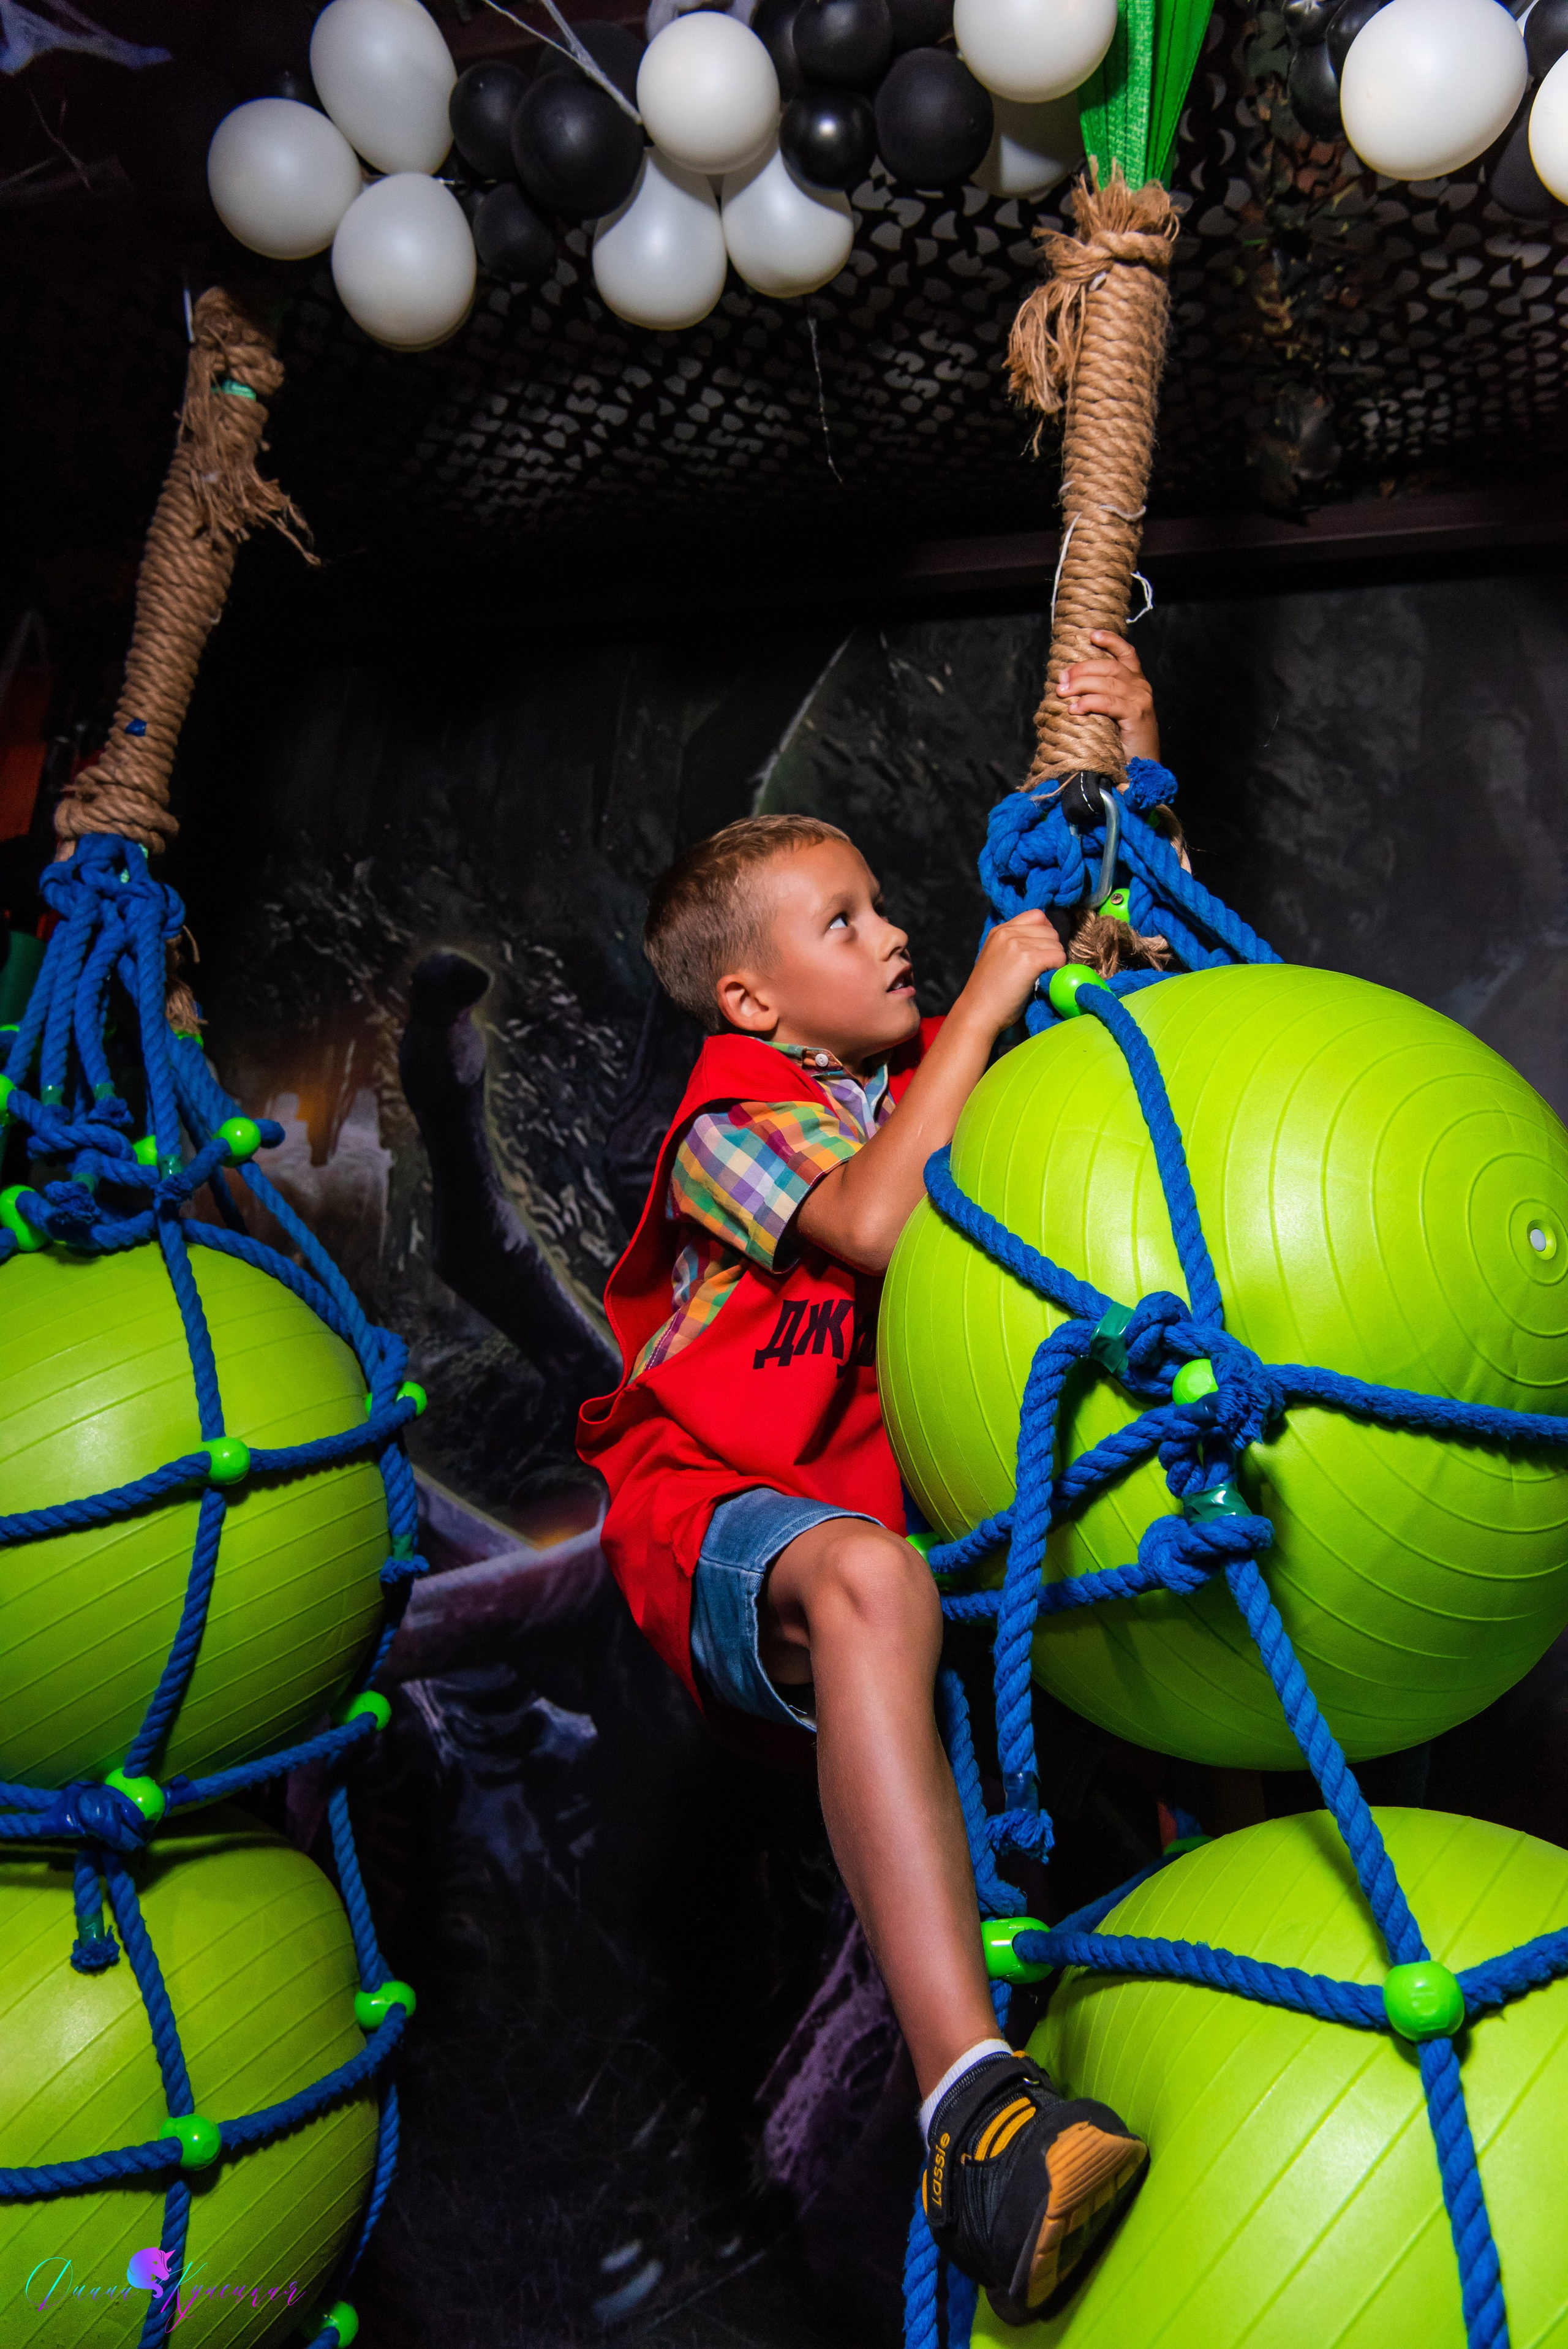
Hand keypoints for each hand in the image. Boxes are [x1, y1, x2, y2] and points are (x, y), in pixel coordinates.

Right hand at [952, 910, 1063, 1037]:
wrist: (977, 1013)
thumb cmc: (989, 994)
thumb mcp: (997, 959)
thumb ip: (1014, 945)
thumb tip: (1044, 943)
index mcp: (999, 931)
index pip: (1037, 916)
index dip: (1044, 933)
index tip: (1040, 952)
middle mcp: (1008, 932)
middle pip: (1050, 930)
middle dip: (1051, 949)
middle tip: (1040, 970)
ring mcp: (1017, 944)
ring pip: (1057, 944)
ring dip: (1055, 961)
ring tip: (1038, 977)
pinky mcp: (1029, 959)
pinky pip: (1058, 957)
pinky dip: (1057, 970)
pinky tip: (1042, 981)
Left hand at [1054, 631, 1158, 761]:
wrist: (1141, 769)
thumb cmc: (1121, 742)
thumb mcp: (1111, 714)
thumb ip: (1099, 696)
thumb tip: (1068, 684)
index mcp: (1136, 682)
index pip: (1126, 653)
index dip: (1110, 640)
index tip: (1091, 635)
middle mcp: (1141, 687)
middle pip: (1109, 667)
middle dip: (1081, 669)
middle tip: (1061, 679)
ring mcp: (1140, 700)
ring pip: (1107, 682)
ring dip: (1081, 685)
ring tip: (1063, 693)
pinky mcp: (1136, 715)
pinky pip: (1109, 703)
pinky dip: (1089, 703)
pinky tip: (1075, 709)